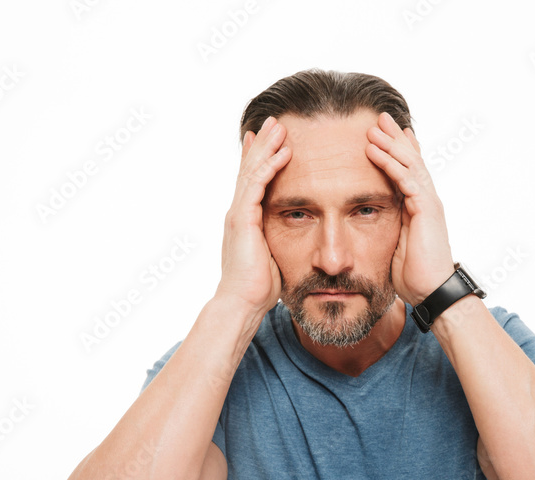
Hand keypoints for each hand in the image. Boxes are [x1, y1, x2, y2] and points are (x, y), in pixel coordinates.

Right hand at [214, 116, 291, 315]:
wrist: (242, 303)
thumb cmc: (260, 288)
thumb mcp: (274, 256)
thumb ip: (280, 241)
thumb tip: (297, 239)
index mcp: (245, 220)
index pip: (252, 181)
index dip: (260, 159)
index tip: (271, 141)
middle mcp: (238, 212)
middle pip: (250, 168)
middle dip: (262, 144)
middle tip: (274, 122)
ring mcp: (238, 214)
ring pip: (252, 170)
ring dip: (267, 147)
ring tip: (280, 126)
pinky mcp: (243, 219)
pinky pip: (257, 185)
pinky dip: (270, 166)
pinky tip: (283, 152)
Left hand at [365, 112, 454, 304]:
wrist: (432, 292)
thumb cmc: (414, 277)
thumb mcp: (396, 246)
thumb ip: (390, 228)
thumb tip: (374, 223)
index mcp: (420, 207)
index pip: (410, 172)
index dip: (400, 151)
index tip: (386, 135)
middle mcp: (427, 200)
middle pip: (411, 160)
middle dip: (395, 138)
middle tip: (380, 117)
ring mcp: (429, 203)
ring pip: (409, 163)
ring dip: (390, 144)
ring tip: (374, 126)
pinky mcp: (426, 209)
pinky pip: (406, 179)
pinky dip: (390, 163)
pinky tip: (374, 150)